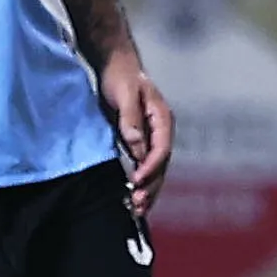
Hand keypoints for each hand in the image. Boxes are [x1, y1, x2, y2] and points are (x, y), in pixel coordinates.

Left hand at [95, 48, 174, 215]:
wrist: (115, 66)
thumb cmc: (120, 76)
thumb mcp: (124, 94)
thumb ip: (130, 119)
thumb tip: (136, 145)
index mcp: (161, 118)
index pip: (162, 148)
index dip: (151, 166)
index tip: (137, 180)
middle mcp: (161, 131)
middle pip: (161, 164)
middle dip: (151, 186)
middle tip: (138, 205)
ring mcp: (152, 138)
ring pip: (155, 170)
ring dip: (148, 190)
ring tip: (138, 210)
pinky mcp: (140, 143)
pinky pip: (144, 167)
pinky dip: (141, 183)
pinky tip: (133, 197)